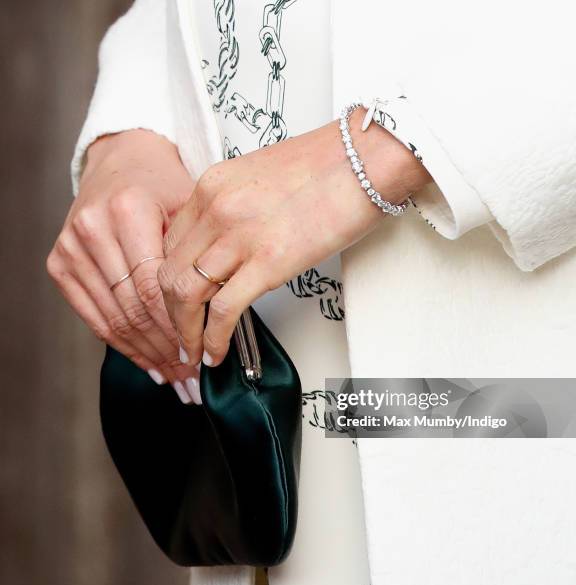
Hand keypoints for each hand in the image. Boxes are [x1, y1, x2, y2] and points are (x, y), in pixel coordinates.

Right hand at [47, 129, 200, 403]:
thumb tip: (216, 318)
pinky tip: (146, 363)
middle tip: (191, 377)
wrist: (122, 161)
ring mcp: (71, 248)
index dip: (179, 327)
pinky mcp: (60, 264)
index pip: (156, 287)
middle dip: (166, 349)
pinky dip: (121, 345)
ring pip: (114, 319)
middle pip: (134, 308)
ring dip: (147, 355)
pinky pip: (94, 317)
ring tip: (175, 379)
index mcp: (128, 210)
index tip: (200, 354)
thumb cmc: (161, 183)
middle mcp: (93, 229)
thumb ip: (197, 256)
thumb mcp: (189, 206)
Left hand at [158, 109, 430, 366]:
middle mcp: (217, 209)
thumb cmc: (326, 166)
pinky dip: (214, 338)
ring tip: (195, 351)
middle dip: (171, 313)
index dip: (169, 282)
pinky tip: (217, 350)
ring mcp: (240, 236)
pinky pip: (223, 310)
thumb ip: (234, 209)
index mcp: (212, 186)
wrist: (366, 158)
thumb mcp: (260, 178)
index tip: (178, 301)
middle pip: (169, 273)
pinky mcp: (269, 262)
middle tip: (180, 335)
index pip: (170, 246)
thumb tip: (228, 246)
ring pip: (187, 295)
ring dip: (186, 331)